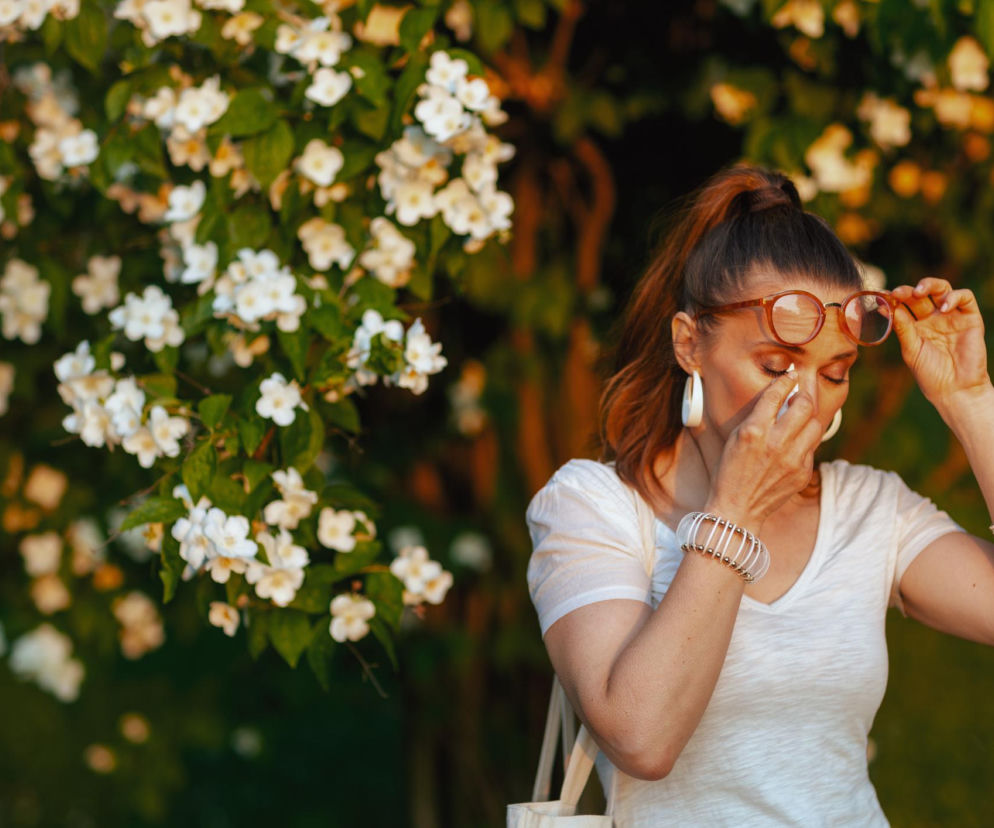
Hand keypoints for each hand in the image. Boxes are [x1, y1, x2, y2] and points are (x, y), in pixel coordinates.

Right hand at [705, 372, 823, 532]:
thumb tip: (779, 398)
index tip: (791, 374)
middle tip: (802, 391)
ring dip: (810, 415)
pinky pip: (812, 446)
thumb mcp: (735, 438)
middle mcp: (775, 443)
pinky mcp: (802, 472)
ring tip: (802, 413)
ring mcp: (792, 459)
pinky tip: (796, 440)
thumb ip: (757, 418)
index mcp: (753, 431)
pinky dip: (806, 439)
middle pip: (805, 406)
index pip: (777, 395)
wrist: (737, 507)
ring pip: (816, 424)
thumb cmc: (730, 470)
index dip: (787, 380)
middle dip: (805, 393)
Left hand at [891, 278, 989, 406]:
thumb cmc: (930, 373)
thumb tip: (888, 308)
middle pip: (921, 295)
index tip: (880, 295)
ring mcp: (952, 316)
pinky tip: (942, 308)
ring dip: (929, 285)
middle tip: (897, 292)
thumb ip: (903, 328)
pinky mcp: (971, 318)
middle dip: (908, 290)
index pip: (904, 305)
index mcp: (916, 326)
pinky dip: (954, 297)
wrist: (955, 389)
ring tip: (917, 292)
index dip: (893, 298)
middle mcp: (933, 318)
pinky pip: (965, 297)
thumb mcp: (911, 350)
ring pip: (942, 289)